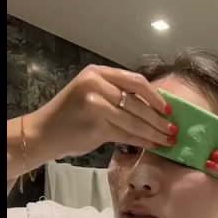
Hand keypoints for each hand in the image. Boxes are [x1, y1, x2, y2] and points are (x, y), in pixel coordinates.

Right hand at [24, 65, 176, 160]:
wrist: (43, 133)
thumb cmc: (70, 116)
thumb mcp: (92, 95)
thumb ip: (116, 95)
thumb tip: (153, 108)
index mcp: (98, 72)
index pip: (135, 81)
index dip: (155, 96)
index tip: (169, 109)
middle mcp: (97, 84)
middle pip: (137, 102)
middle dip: (159, 119)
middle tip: (174, 130)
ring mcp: (96, 103)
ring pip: (134, 119)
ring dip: (154, 132)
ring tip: (168, 141)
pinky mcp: (96, 124)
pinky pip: (126, 133)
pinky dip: (142, 140)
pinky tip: (153, 145)